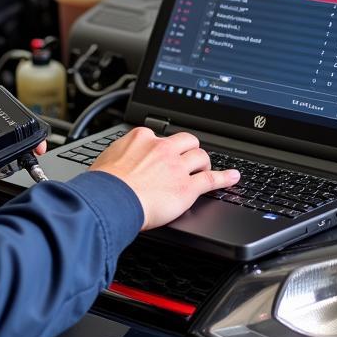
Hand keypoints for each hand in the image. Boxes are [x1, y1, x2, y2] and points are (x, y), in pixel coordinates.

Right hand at [90, 127, 238, 230]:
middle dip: (189, 150)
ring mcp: (177, 166)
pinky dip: (225, 178)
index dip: (164, 147)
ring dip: (203, 163)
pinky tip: (233, 177)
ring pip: (200, 156)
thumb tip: (117, 159)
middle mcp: (162, 148)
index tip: (164, 154)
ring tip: (204, 170)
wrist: (109, 200)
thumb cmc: (103, 184)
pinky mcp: (187, 187)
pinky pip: (212, 179)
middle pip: (187, 141)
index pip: (160, 136)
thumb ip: (119, 154)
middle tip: (188, 160)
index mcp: (142, 138)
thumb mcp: (106, 159)